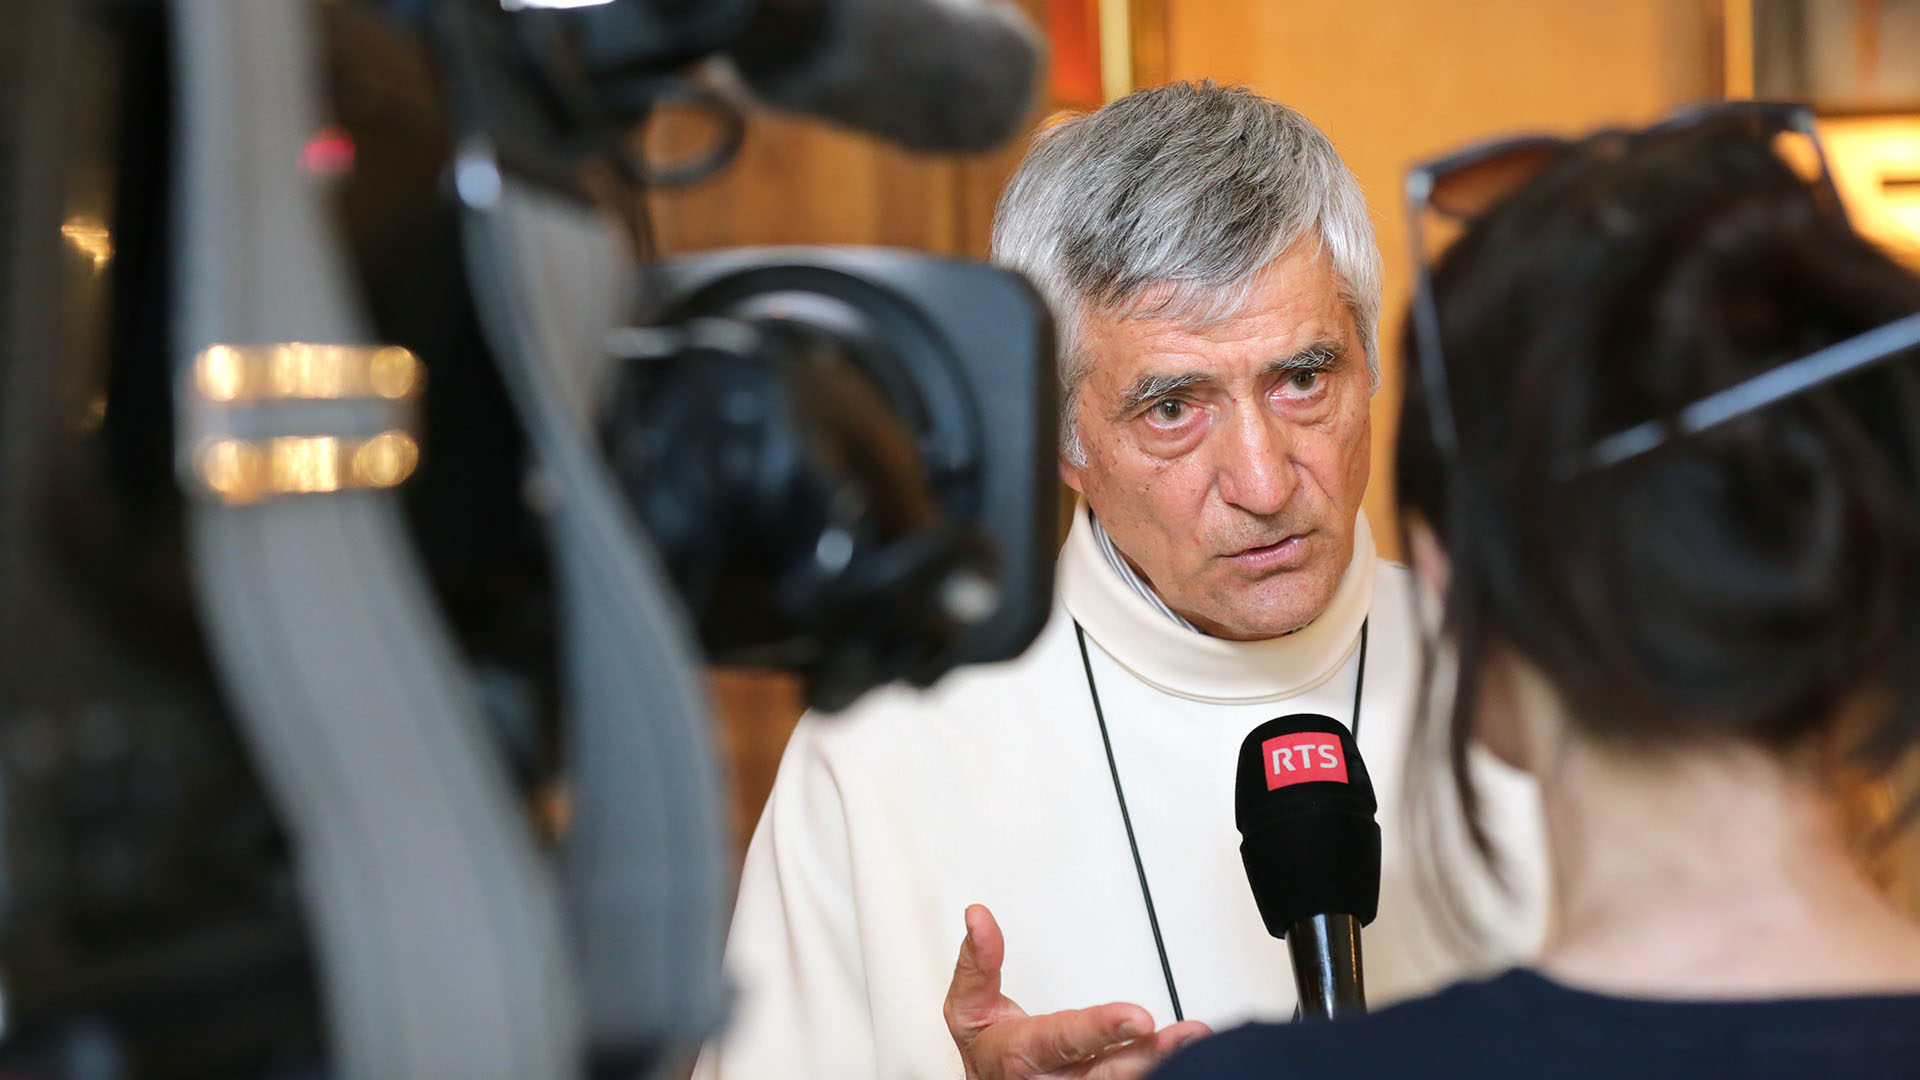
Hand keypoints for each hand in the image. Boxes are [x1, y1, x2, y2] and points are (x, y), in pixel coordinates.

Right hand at [943, 904, 1210, 1079]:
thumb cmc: (989, 1053)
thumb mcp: (969, 1005)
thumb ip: (979, 961)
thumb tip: (979, 918)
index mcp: (1021, 1056)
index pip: (1067, 1039)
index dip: (1103, 1027)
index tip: (1138, 1017)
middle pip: (1107, 1072)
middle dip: (1148, 1054)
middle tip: (1184, 1035)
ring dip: (1161, 1064)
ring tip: (1193, 1041)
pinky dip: (1154, 1071)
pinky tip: (1183, 1059)